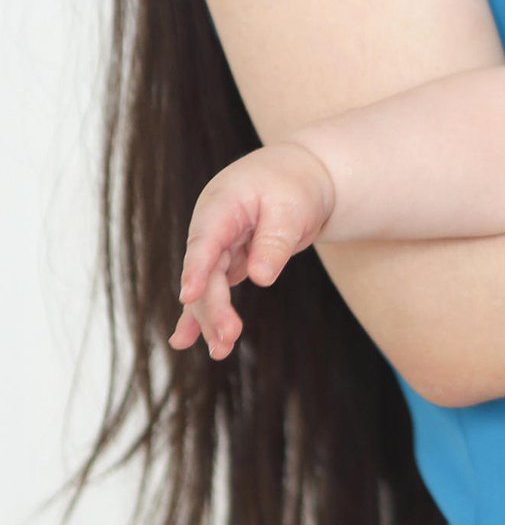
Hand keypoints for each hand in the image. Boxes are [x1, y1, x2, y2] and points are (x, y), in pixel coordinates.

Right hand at [167, 141, 335, 358]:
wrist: (300, 174)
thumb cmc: (295, 185)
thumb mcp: (291, 208)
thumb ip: (274, 242)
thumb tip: (260, 278)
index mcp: (221, 204)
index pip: (205, 241)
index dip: (196, 269)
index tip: (189, 295)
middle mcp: (211, 227)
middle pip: (206, 272)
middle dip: (214, 307)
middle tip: (228, 339)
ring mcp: (216, 245)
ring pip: (208, 286)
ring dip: (211, 318)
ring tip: (221, 351)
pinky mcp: (227, 259)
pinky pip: (213, 288)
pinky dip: (205, 312)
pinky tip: (185, 340)